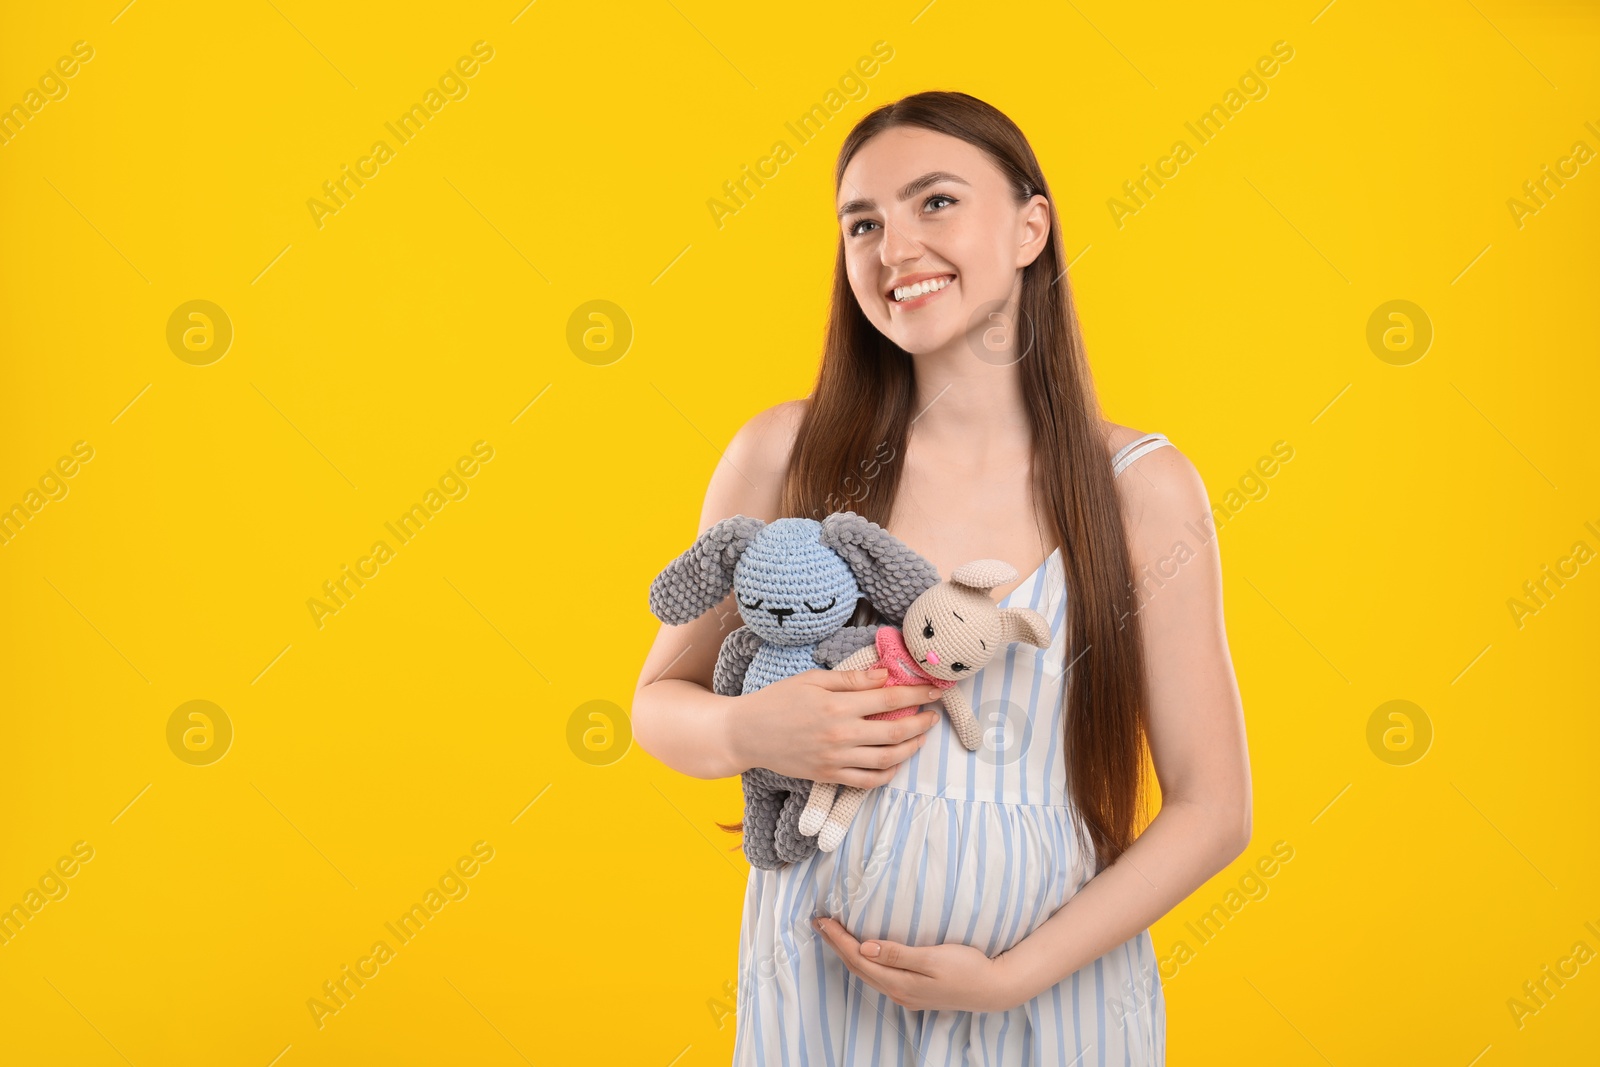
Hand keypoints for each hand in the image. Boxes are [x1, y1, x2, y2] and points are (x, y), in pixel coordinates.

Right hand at [731, 667, 942, 786]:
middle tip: (934, 714)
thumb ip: (851, 679)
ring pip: (887, 758)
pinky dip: (887, 773)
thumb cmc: (777, 700)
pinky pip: (867, 781)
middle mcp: (840, 734)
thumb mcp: (812, 679)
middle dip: (921, 722)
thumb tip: (885, 674)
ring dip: (911, 748)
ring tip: (921, 737)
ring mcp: (836, 759)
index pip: (889, 699)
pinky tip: (896, 761)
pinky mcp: (829, 776)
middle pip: (895, 731)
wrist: (746, 734)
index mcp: (837, 705)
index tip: (934, 689)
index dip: (917, 695)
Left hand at [811, 915, 1021, 1012]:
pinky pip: (879, 975)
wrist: (994, 989)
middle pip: (858, 967)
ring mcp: (906, 994)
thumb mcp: (933, 958)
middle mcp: (898, 992)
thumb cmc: (967, 969)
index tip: (822, 920)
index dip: (838, 939)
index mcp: (900, 983)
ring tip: (835, 935)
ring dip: (848, 953)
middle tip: (820, 923)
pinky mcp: (914, 991)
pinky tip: (864, 952)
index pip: (859, 959)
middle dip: (837, 945)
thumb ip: (898, 954)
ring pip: (867, 973)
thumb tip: (865, 947)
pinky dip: (865, 961)